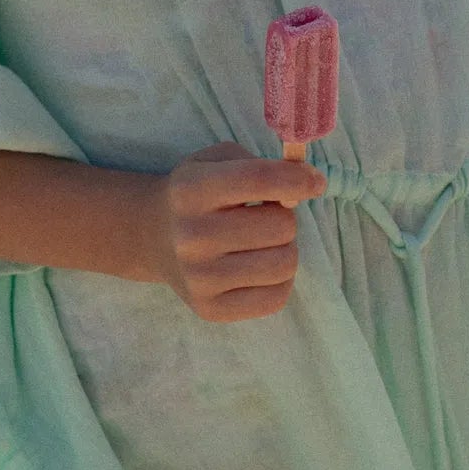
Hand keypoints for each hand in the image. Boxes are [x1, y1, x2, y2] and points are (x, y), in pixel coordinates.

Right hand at [143, 142, 322, 321]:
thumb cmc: (197, 194)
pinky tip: (260, 266)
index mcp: (192, 189)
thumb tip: (309, 183)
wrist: (152, 236)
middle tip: (266, 218)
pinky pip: (276, 298)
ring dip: (284, 249)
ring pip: (284, 264)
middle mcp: (192, 236)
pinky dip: (279, 280)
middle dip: (284, 218)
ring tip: (263, 243)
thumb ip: (261, 163)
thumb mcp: (216, 160)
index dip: (299, 180)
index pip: (260, 179)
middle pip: (281, 226)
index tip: (316, 183)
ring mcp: (199, 278)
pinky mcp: (209, 309)